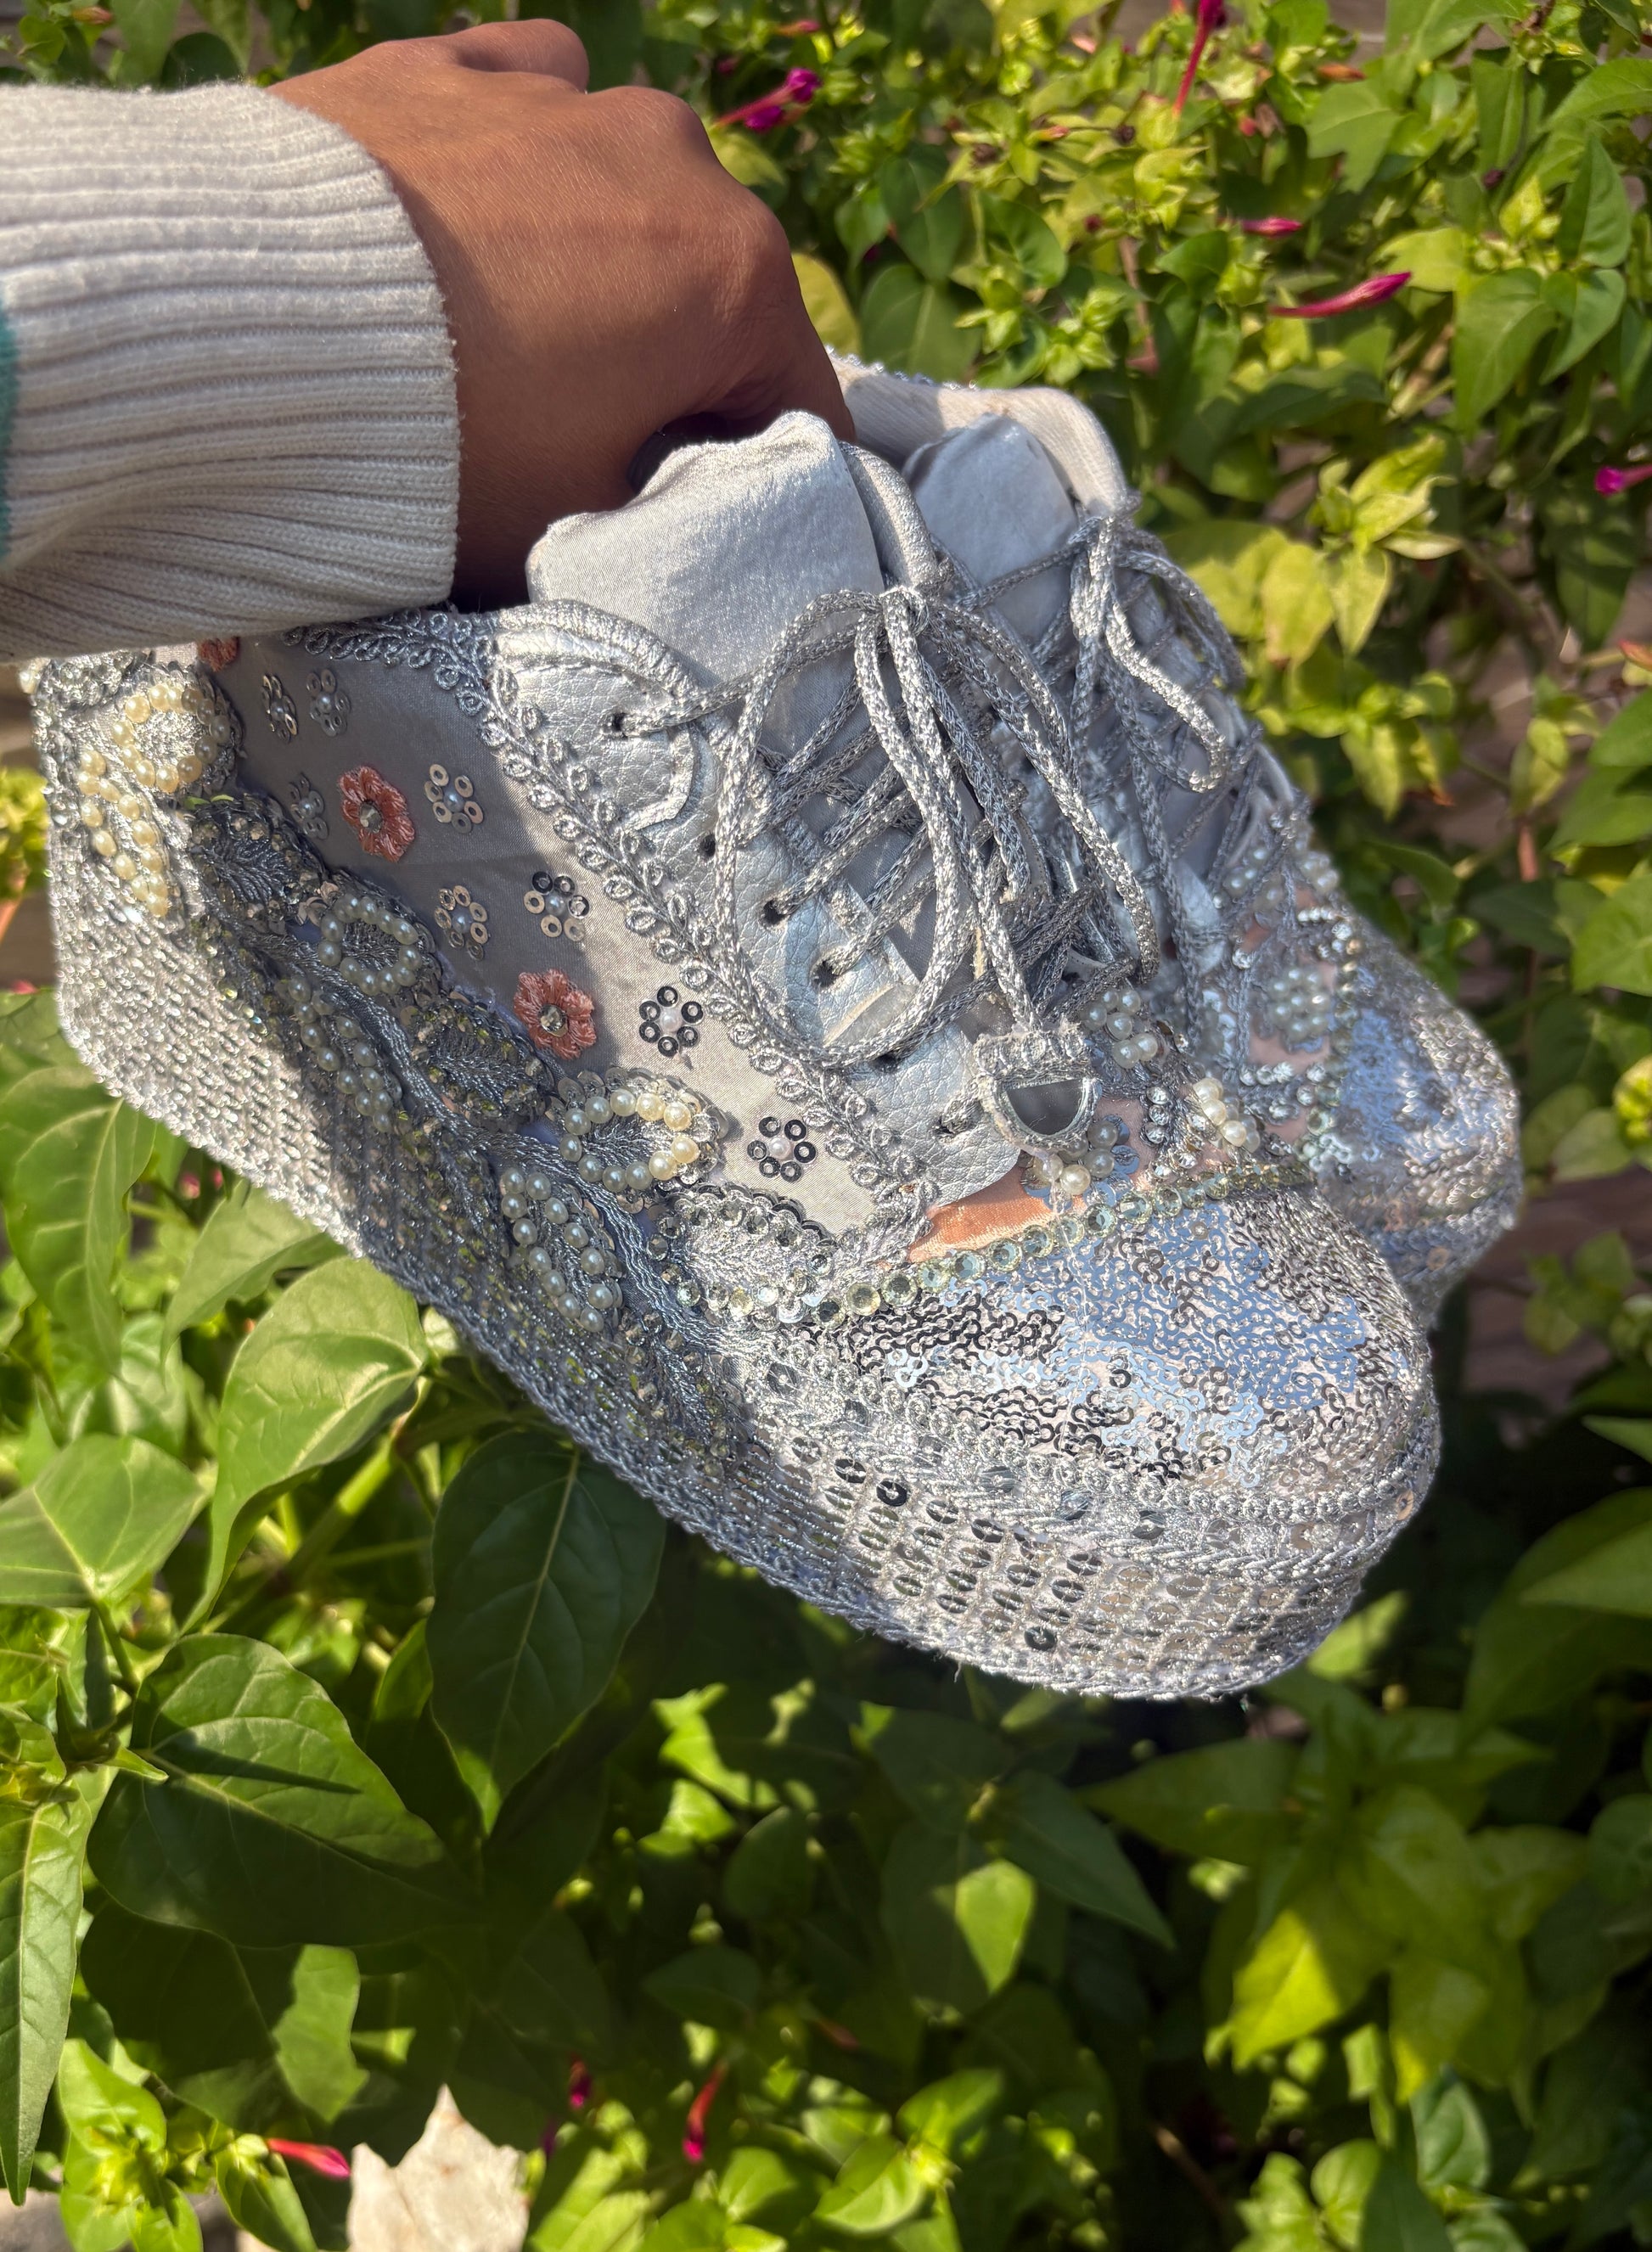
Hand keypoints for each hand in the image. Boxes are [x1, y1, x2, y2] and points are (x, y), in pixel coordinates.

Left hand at [274, 25, 851, 605]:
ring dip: (593, 263)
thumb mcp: (579, 527)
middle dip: (669, 363)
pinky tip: (466, 223)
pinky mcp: (453, 65)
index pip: (794, 405)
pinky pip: (520, 107)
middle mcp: (672, 161)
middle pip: (707, 294)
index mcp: (735, 281)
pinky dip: (513, 166)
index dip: (759, 478)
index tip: (698, 517)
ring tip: (505, 338)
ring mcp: (561, 100)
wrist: (251, 332)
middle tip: (581, 440)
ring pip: (618, 195)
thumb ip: (659, 508)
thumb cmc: (445, 451)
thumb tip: (673, 493)